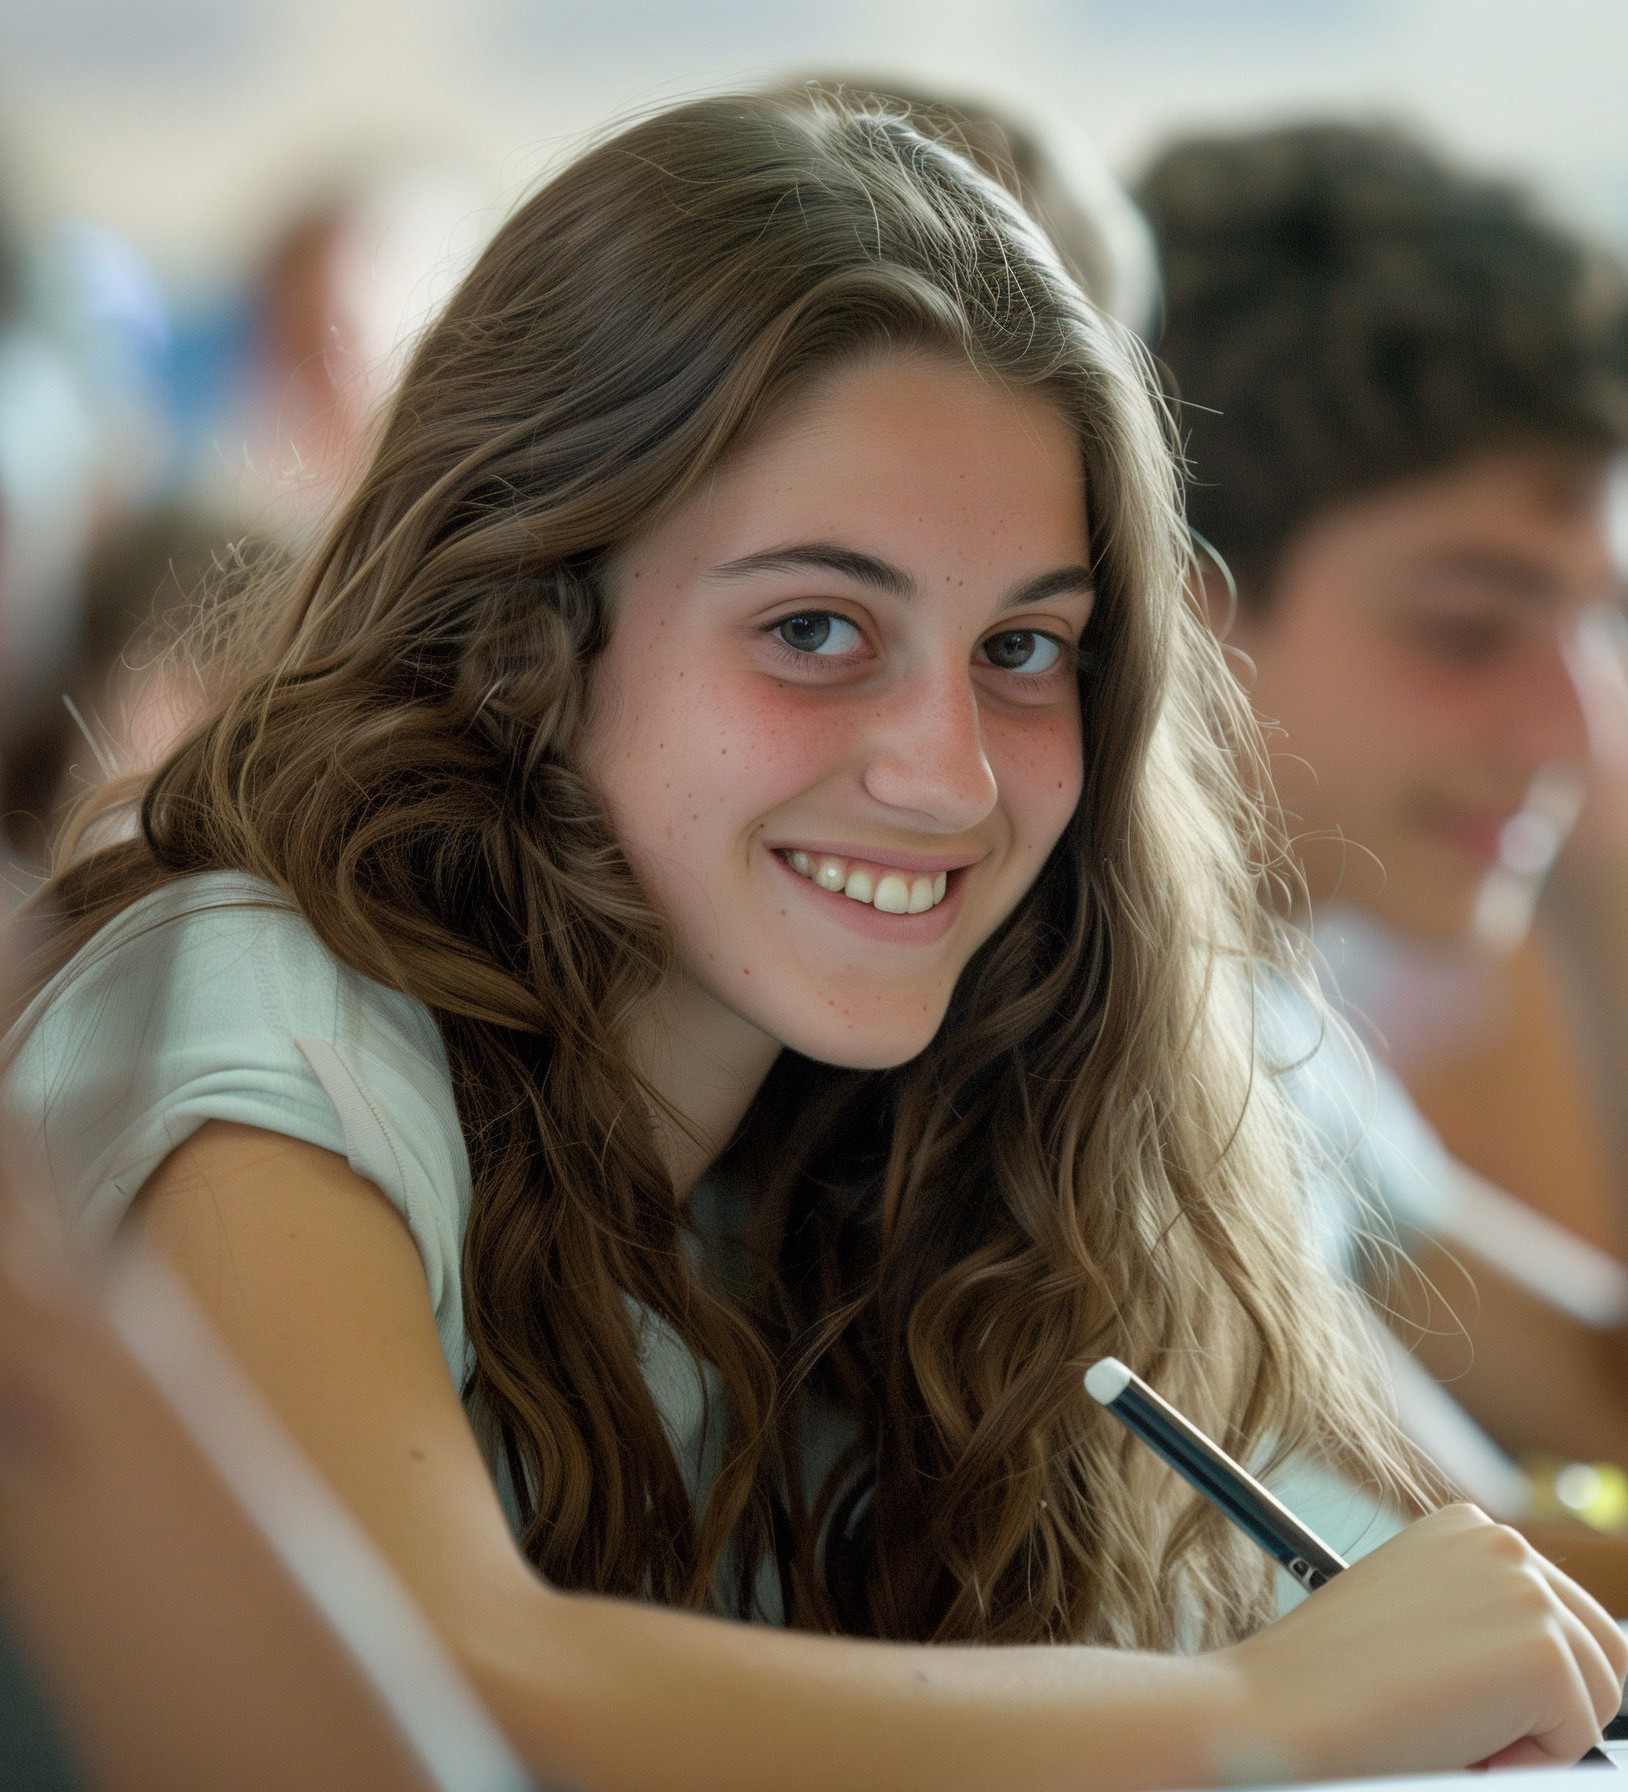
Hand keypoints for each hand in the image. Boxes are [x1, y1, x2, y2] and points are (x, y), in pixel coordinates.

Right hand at [1221, 1503, 1627, 1778]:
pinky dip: (1523, 1764)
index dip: (1518, 1683)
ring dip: (1532, 1736)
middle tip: (1456, 1722)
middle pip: (1602, 1651)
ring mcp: (1527, 1591)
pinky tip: (1451, 1739)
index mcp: (1468, 1527)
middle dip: (1548, 1708)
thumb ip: (1478, 1619)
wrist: (1271, 1710)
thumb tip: (1555, 1674)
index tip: (1447, 1691)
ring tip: (1445, 1726)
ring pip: (1597, 1698)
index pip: (1563, 1619)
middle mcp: (1503, 1542)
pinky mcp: (1542, 1653)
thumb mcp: (1413, 1622)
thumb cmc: (1325, 1684)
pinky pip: (1578, 1740)